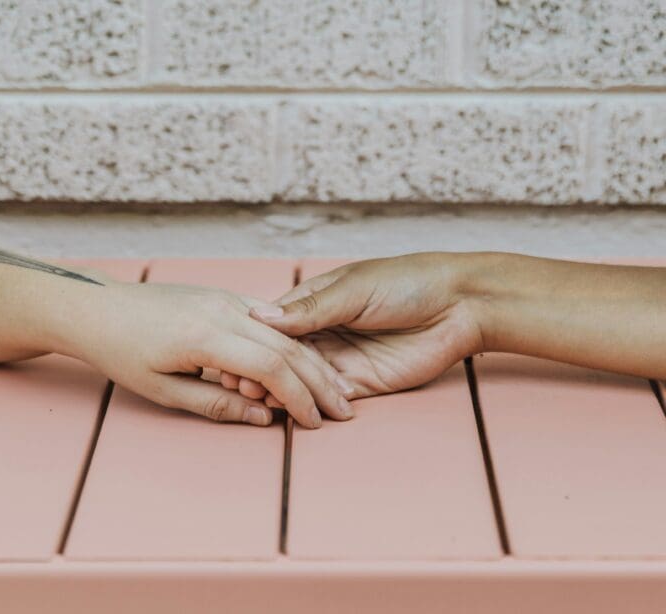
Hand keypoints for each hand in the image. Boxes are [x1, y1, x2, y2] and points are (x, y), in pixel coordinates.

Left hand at [48, 281, 352, 427]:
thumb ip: (217, 404)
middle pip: (287, 347)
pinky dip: (292, 342)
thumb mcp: (163, 390)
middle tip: (343, 411)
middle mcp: (222, 310)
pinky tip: (307, 361)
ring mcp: (225, 298)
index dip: (299, 397)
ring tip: (334, 389)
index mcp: (204, 336)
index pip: (270, 367)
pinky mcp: (224, 296)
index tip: (315, 422)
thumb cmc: (122, 352)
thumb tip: (263, 420)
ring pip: (283, 331)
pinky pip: (269, 319)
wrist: (98, 307)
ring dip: (313, 361)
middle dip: (319, 382)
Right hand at [248, 254, 484, 397]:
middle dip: (263, 369)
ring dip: (281, 389)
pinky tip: (288, 408)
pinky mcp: (362, 383)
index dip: (255, 340)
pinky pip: (329, 397)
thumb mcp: (353, 289)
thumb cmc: (407, 282)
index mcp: (318, 302)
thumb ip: (310, 309)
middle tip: (239, 382)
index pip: (276, 324)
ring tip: (257, 396)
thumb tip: (261, 316)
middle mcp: (325, 332)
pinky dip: (309, 403)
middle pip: (285, 356)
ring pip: (302, 379)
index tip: (231, 351)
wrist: (460, 305)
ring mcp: (342, 359)